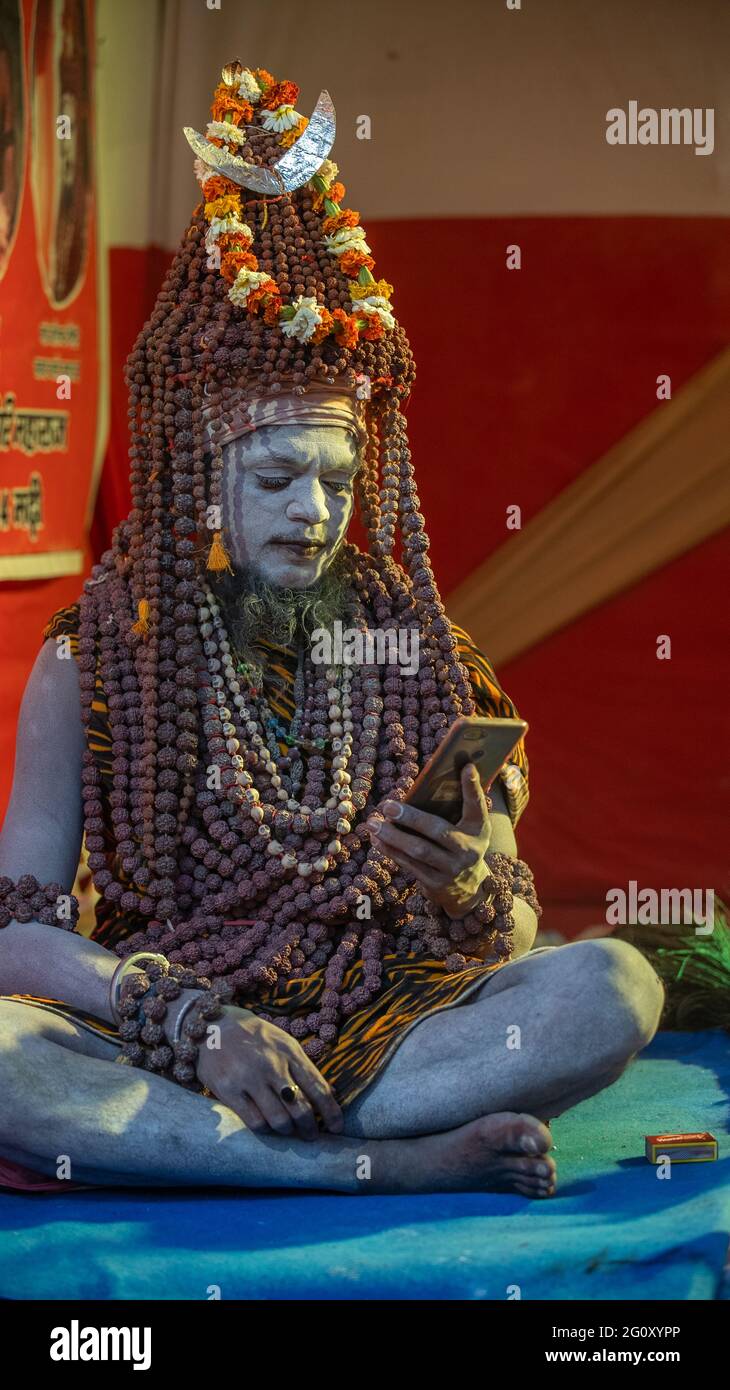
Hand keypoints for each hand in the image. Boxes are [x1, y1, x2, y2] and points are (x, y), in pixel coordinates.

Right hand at [178, 1002, 344, 1141]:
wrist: (210, 1025)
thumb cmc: (252, 1035)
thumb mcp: (282, 1041)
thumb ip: (301, 1066)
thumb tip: (327, 1094)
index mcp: (290, 1051)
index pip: (319, 1088)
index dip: (331, 1112)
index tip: (337, 1128)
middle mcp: (272, 1065)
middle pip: (301, 1109)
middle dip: (310, 1129)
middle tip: (311, 1136)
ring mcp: (249, 1078)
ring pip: (279, 1120)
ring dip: (288, 1132)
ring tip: (289, 1133)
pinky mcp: (228, 1090)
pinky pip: (254, 1122)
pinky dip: (265, 1130)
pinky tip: (266, 1127)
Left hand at [366, 763, 491, 919]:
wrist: (469, 889)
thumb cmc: (463, 846)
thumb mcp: (470, 829)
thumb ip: (457, 808)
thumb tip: (428, 782)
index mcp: (479, 830)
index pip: (477, 806)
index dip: (473, 787)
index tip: (466, 767)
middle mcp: (468, 850)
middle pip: (437, 831)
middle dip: (411, 818)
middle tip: (388, 806)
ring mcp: (451, 869)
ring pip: (418, 851)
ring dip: (392, 836)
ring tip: (373, 823)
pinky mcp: (435, 883)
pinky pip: (409, 865)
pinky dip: (391, 851)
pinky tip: (377, 839)